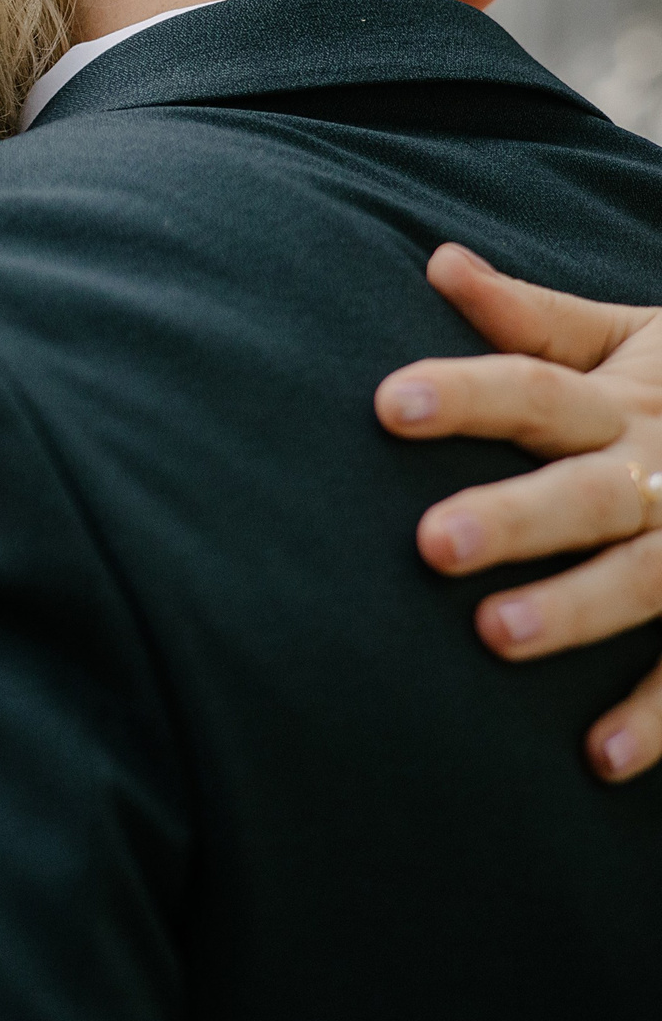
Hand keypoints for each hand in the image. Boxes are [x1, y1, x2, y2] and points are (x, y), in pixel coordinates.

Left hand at [373, 244, 661, 781]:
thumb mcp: (641, 338)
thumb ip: (536, 317)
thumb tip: (438, 261)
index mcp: (629, 402)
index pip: (535, 387)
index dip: (466, 391)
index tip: (386, 403)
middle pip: (587, 490)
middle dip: (517, 514)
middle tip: (431, 542)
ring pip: (645, 577)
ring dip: (576, 608)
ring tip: (493, 636)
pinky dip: (659, 717)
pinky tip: (597, 758)